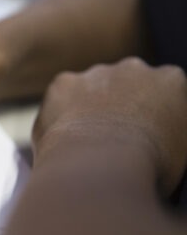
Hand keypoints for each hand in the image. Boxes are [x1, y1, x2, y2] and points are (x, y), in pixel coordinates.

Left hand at [32, 57, 186, 191]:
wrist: (102, 163)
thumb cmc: (149, 166)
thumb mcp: (178, 150)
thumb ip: (169, 133)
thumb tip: (156, 139)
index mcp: (170, 80)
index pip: (163, 91)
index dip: (152, 115)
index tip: (143, 135)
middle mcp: (134, 68)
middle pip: (126, 83)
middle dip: (120, 104)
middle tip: (112, 137)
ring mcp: (96, 73)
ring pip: (91, 87)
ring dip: (89, 106)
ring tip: (86, 142)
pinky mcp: (64, 83)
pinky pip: (61, 96)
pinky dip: (61, 113)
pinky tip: (64, 137)